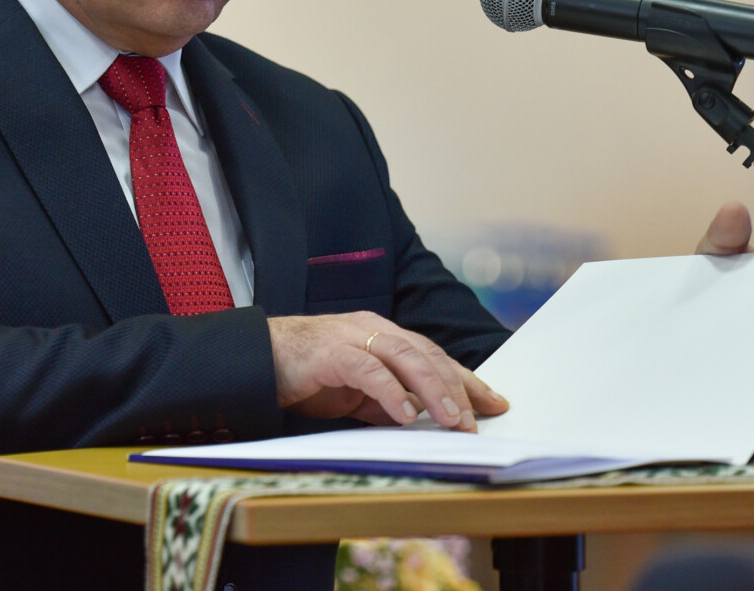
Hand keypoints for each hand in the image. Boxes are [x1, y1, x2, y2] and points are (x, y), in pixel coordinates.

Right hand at [267, 312, 508, 431]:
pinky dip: (391, 392)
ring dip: (433, 390)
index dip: (466, 379)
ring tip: (453, 420)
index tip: (494, 403)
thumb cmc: (308, 375)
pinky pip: (369, 370)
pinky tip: (407, 414)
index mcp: (383, 336)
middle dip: (458, 386)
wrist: (259, 359)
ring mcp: (353, 337)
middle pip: (427, 354)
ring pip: (405, 357)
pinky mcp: (332, 352)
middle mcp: (374, 330)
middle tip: (479, 418)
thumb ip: (389, 401)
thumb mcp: (357, 393)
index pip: (434, 356)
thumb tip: (425, 422)